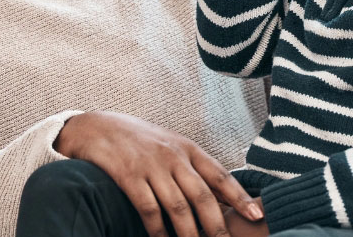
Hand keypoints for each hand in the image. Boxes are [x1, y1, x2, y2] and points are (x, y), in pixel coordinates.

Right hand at [53, 111, 263, 236]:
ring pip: (178, 206)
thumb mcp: (170, 146)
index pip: (219, 175)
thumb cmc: (138, 141)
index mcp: (188, 148)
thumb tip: (219, 196)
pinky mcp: (129, 176)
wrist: (96, 127)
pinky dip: (158, 229)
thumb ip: (192, 168)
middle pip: (202, 195)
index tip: (255, 215)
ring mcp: (151, 166)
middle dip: (217, 225)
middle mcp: (173, 156)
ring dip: (189, 234)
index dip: (239, 197)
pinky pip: (149, 209)